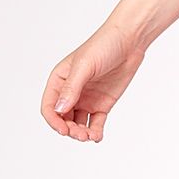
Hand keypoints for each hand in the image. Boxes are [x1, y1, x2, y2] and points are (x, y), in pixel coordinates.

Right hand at [41, 19, 143, 142]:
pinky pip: (95, 123)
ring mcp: (86, 99)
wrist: (129, 41)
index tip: (64, 130)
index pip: (49, 106)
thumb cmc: (103, 46)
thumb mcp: (84, 66)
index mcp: (59, 81)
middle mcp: (70, 92)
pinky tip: (97, 137)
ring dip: (81, 133)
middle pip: (63, 119)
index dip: (53, 121)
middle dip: (69, 130)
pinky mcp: (102, 104)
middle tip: (81, 135)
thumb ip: (71, 88)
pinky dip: (95, 132)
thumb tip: (60, 110)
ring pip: (78, 124)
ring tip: (90, 136)